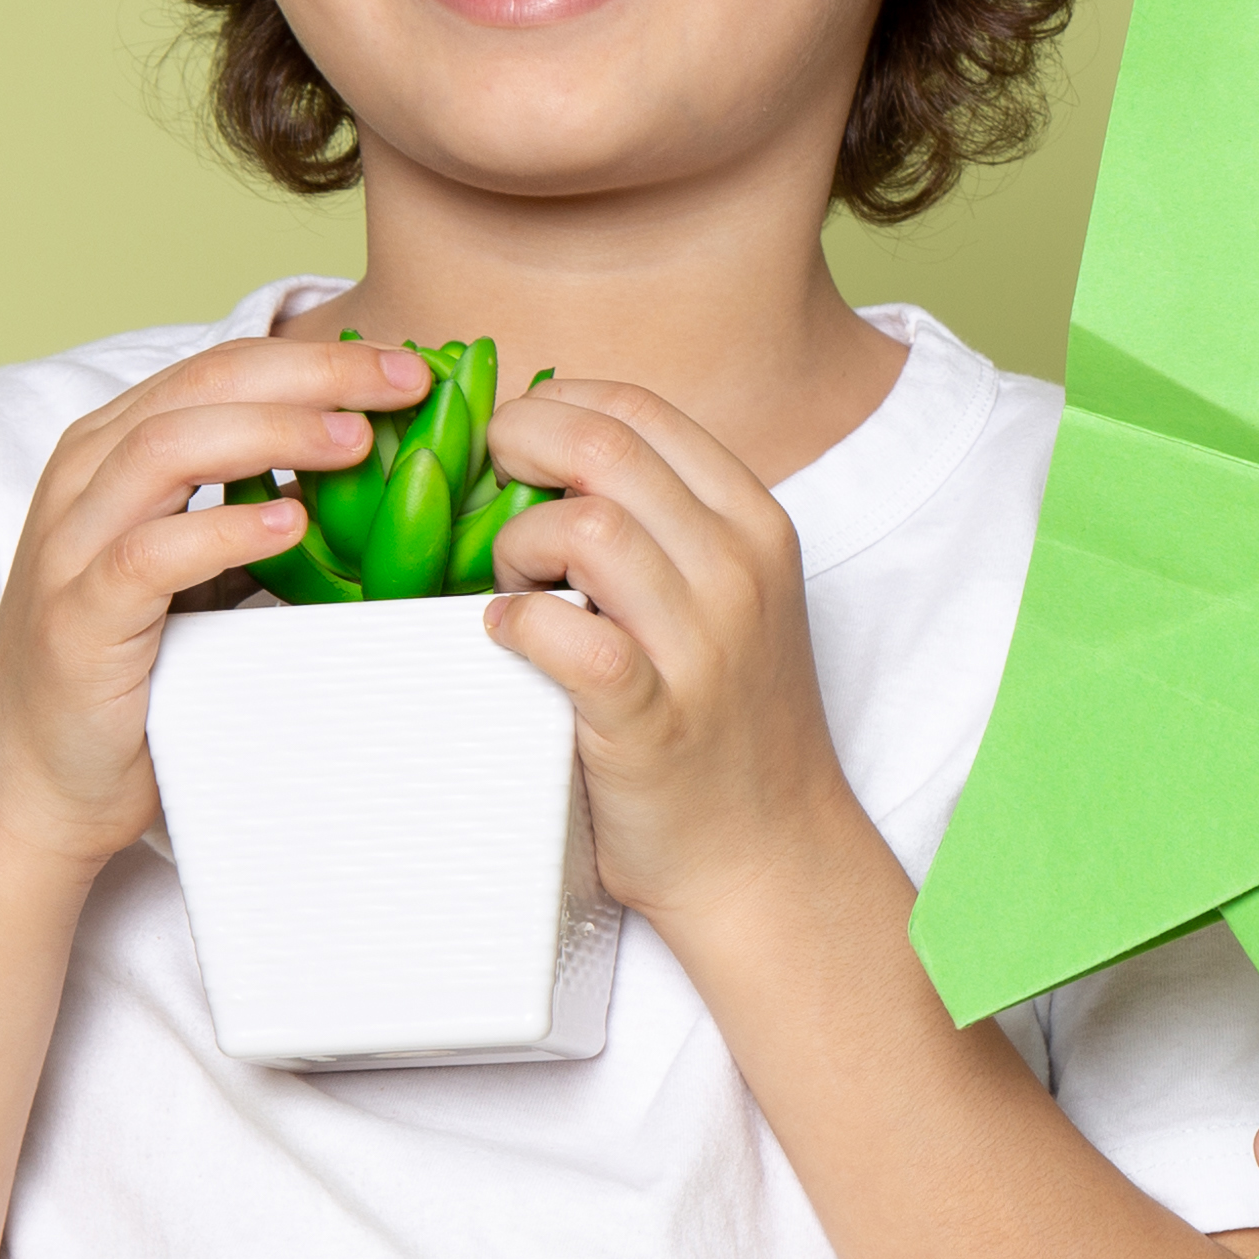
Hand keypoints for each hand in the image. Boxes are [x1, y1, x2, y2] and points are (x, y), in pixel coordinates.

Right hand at [0, 331, 436, 869]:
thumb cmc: (128, 673)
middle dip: (313, 373)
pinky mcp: (76, 617)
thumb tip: (364, 478)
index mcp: (115, 453)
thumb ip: (251, 517)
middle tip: (406, 380)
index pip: (221, 369)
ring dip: (274, 433)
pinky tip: (292, 524)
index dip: (317, 358)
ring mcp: (71, 546)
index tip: (409, 366)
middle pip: (203, 386)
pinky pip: (150, 554)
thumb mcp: (199, 574)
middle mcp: (84, 480)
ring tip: (359, 441)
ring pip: (167, 447)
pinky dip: (224, 530)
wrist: (35, 781)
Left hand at [470, 380, 876, 927]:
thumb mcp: (728, 594)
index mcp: (757, 524)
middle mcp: (740, 571)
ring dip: (519, 544)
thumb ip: (664, 523)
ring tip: (516, 584)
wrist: (769, 852)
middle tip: (489, 497)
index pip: (639, 410)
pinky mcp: (653, 719)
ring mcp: (703, 646)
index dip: (553, 406)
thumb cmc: (727, 715)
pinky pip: (567, 636)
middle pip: (604, 446)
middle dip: (519, 451)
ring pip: (586, 528)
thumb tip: (549, 453)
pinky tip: (507, 635)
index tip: (516, 447)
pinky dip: (517, 621)